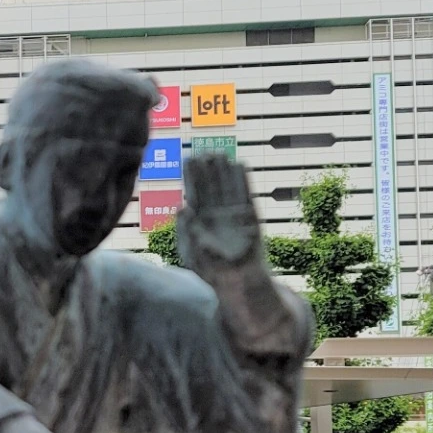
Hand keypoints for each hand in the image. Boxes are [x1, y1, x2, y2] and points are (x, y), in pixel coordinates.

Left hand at [176, 153, 261, 273]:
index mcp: (199, 219)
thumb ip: (185, 230)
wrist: (235, 282)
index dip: (192, 175)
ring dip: (225, 169)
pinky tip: (240, 165)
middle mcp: (216, 212)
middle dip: (208, 168)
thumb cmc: (210, 270)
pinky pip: (246, 194)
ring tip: (220, 153)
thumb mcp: (190, 251)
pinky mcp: (250, 216)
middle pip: (211, 185)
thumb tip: (182, 206)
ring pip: (228, 186)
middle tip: (205, 150)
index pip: (194, 191)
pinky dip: (243, 180)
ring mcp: (233, 213)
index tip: (189, 158)